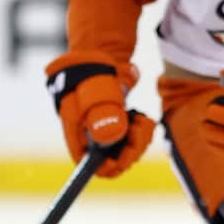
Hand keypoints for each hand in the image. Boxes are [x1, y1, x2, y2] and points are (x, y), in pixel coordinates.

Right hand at [45, 50, 154, 177]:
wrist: (99, 55)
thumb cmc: (92, 74)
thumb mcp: (96, 93)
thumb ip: (103, 115)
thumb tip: (113, 137)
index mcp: (78, 135)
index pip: (89, 166)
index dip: (107, 168)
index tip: (122, 157)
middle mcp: (91, 138)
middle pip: (115, 162)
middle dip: (131, 150)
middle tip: (137, 130)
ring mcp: (107, 132)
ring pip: (130, 152)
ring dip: (141, 139)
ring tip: (141, 119)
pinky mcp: (121, 125)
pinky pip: (138, 139)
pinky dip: (144, 131)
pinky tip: (142, 117)